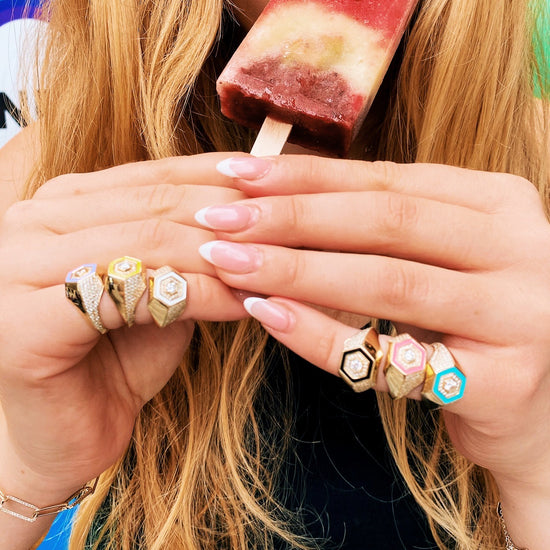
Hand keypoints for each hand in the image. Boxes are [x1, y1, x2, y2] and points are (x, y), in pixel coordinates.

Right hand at [0, 153, 246, 495]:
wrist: (68, 435)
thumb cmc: (117, 359)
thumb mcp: (160, 288)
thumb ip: (190, 247)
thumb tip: (258, 214)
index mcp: (59, 204)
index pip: (154, 174)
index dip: (221, 180)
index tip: (279, 188)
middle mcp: (30, 222)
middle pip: (154, 203)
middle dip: (232, 216)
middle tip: (291, 227)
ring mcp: (15, 268)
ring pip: (147, 242)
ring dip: (223, 254)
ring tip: (278, 263)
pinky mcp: (24, 322)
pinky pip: (134, 294)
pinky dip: (199, 295)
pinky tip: (243, 302)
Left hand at [195, 155, 549, 485]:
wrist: (543, 410)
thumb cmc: (473, 323)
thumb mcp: (440, 257)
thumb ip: (383, 228)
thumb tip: (282, 196)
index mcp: (499, 204)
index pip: (386, 179)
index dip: (306, 176)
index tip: (237, 173)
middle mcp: (520, 249)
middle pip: (385, 222)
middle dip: (291, 217)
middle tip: (219, 219)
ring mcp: (520, 315)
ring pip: (388, 282)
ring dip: (297, 271)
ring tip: (229, 264)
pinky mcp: (504, 382)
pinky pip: (392, 358)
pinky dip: (323, 336)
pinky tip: (270, 317)